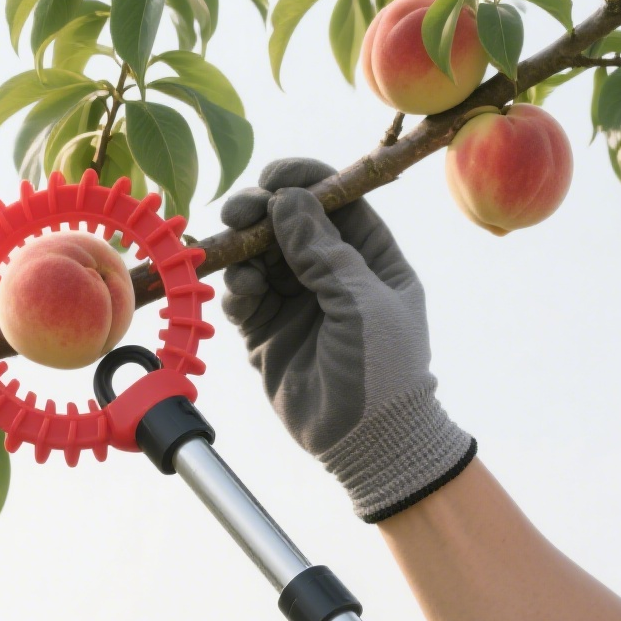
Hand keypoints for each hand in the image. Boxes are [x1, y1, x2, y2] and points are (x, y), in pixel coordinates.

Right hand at [220, 157, 475, 522]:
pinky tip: (242, 293)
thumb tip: (287, 200)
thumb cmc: (384, 369)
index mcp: (371, 259)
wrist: (369, 443)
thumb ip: (324, 251)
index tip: (275, 177)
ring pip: (259, 256)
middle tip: (240, 211)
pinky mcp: (267, 334)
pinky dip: (236, 287)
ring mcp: (297, 303)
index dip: (304, 182)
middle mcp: (331, 275)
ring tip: (238, 253)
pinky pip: (242, 296)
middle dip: (261, 210)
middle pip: (288, 222)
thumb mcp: (363, 301)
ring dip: (243, 247)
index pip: (334, 201)